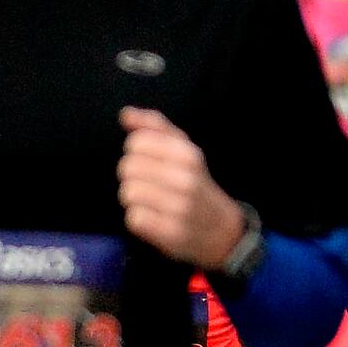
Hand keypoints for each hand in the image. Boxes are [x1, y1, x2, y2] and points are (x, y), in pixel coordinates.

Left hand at [117, 106, 249, 268]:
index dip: (136, 152)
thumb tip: (126, 114)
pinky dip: (139, 219)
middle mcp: (186, 179)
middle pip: (128, 167)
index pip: (136, 142)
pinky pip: (134, 218)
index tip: (150, 161)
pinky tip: (155, 218)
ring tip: (152, 201)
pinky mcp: (172, 233)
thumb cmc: (194, 182)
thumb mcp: (183, 149)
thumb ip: (154, 127)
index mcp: (188, 154)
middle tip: (150, 184)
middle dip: (132, 176)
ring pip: (128, 193)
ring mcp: (180, 207)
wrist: (221, 229)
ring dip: (134, 198)